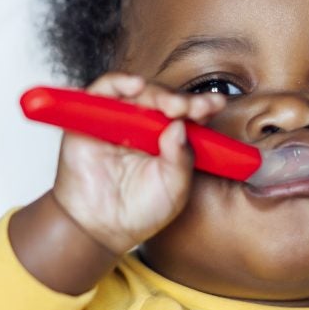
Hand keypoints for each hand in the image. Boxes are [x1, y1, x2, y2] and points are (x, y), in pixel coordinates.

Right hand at [51, 73, 225, 254]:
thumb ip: (182, 159)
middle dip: (183, 101)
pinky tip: (135, 86)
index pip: (190, 114)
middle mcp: (147, 126)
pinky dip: (119, 82)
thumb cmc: (140, 210)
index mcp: (171, 140)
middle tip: (193, 108)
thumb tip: (180, 126)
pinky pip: (104, 89)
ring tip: (172, 105)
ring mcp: (120, 119)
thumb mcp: (174, 189)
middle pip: (166, 99)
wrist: (100, 227)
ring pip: (140, 91)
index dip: (202, 106)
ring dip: (158, 92)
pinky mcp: (92, 116)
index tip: (216, 105)